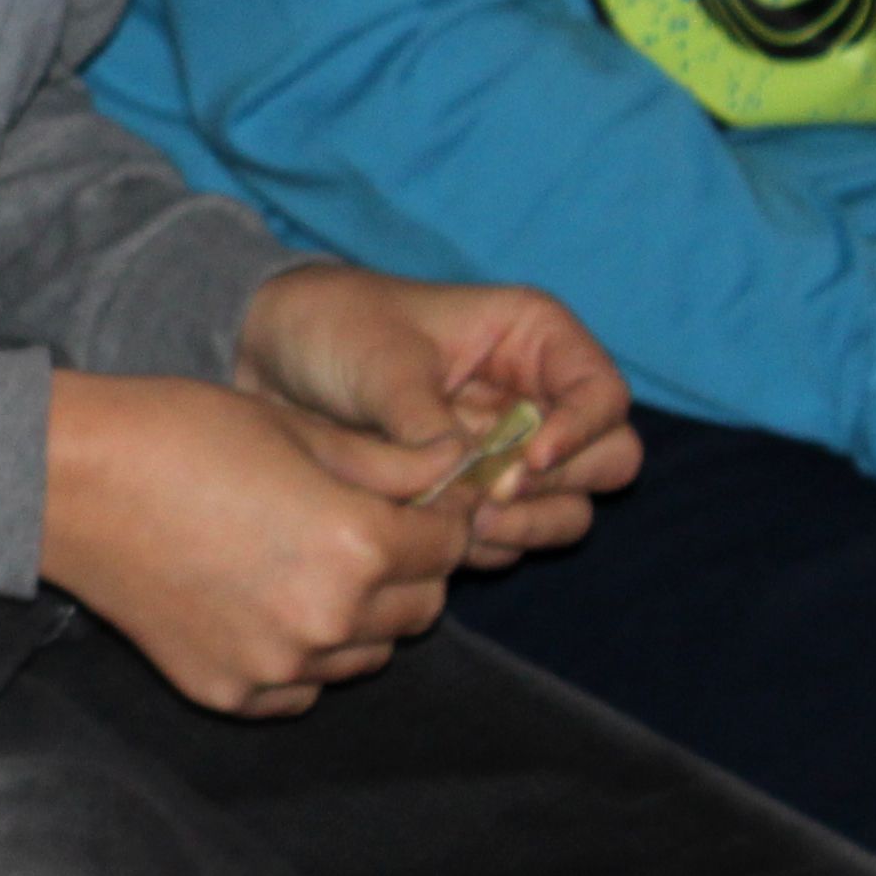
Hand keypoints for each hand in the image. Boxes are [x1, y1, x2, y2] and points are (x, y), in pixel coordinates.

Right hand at [39, 371, 469, 717]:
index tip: (424, 501)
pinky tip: (266, 605)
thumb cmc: (180, 433)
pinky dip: (302, 656)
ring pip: (366, 654)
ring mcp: (278, 666)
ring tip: (308, 564)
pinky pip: (302, 687)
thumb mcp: (298, 430)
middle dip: (409, 568)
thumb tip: (453, 475)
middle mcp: (329, 619)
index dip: (443, 516)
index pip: (449, 546)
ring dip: (360, 615)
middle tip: (367, 529)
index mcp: (358, 545)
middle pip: (420, 608)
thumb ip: (388, 466)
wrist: (69, 482)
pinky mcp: (231, 693)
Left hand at [233, 263, 638, 566]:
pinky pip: (512, 537)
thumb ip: (426, 420)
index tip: (528, 459)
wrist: (269, 360)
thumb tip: (467, 480)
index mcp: (532, 338)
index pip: (603, 394)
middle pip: (606, 461)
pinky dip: (486, 546)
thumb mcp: (379, 361)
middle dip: (556, 487)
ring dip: (525, 526)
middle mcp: (536, 397)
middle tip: (491, 500)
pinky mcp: (476, 495)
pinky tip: (437, 537)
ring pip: (566, 509)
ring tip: (461, 523)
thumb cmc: (332, 329)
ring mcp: (511, 452)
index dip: (580, 431)